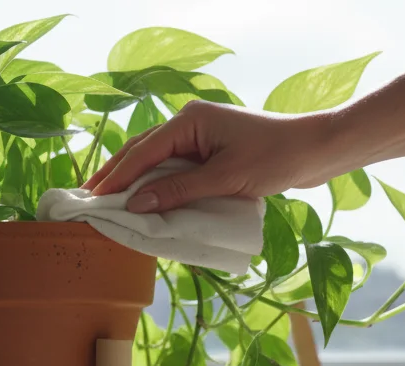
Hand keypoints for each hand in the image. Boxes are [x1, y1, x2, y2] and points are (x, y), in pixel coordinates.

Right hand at [83, 101, 348, 212]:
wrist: (315, 150)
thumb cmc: (274, 158)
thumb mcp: (224, 179)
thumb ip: (179, 192)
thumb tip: (137, 205)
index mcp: (189, 122)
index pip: (142, 152)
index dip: (117, 177)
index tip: (94, 198)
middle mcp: (189, 124)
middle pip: (142, 151)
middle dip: (116, 175)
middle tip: (89, 198)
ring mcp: (199, 136)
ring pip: (156, 159)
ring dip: (134, 180)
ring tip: (108, 200)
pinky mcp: (210, 150)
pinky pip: (174, 167)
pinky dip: (157, 183)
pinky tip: (144, 199)